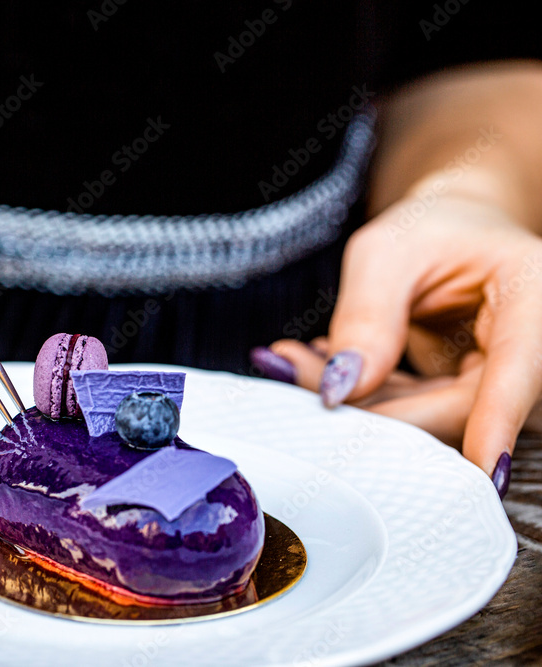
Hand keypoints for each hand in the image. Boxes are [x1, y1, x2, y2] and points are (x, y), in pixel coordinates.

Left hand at [257, 185, 541, 495]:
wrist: (452, 231)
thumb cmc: (430, 229)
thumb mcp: (387, 251)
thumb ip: (368, 316)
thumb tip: (342, 390)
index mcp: (534, 298)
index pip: (518, 373)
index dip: (495, 421)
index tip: (482, 466)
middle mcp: (530, 348)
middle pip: (456, 408)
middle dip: (366, 404)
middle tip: (288, 366)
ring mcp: (498, 382)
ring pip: (425, 420)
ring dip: (353, 402)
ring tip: (290, 359)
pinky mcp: (464, 399)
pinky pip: (411, 413)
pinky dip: (360, 397)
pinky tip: (313, 364)